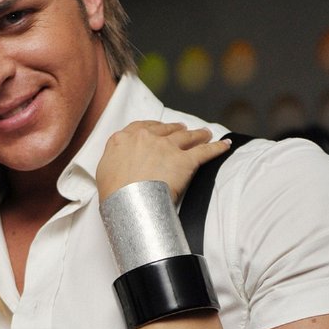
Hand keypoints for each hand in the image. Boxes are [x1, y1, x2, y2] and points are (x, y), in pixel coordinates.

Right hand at [96, 121, 230, 202]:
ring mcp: (167, 148)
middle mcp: (146, 138)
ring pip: (186, 136)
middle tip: (182, 129)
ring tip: (204, 134)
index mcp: (124, 139)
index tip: (158, 129)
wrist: (127, 201)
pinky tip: (225, 145)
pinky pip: (205, 151)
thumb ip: (114, 158)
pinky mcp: (185, 160)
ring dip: (197, 134)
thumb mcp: (103, 170)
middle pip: (166, 130)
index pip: (142, 127)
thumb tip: (119, 160)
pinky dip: (217, 148)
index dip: (153, 128)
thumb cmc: (113, 192)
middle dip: (176, 129)